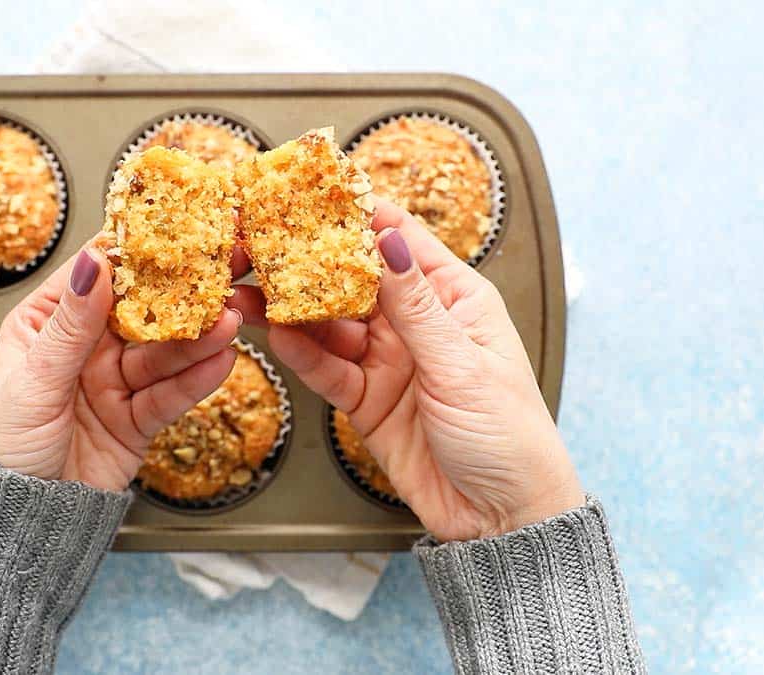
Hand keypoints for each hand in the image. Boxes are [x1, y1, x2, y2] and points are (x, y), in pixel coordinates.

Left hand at [0, 243, 244, 491]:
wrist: (18, 517)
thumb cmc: (3, 445)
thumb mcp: (32, 378)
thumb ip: (71, 324)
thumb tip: (92, 264)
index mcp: (49, 323)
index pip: (97, 275)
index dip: (136, 251)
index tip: (175, 228)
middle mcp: (85, 347)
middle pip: (142, 311)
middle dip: (182, 293)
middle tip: (222, 270)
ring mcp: (113, 381)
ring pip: (162, 352)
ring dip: (196, 338)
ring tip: (229, 321)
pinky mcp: (136, 418)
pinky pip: (170, 394)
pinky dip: (196, 380)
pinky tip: (220, 361)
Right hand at [231, 200, 582, 539]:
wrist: (502, 516)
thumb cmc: (508, 434)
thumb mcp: (461, 363)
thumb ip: (415, 306)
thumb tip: (388, 240)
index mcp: (456, 299)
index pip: (402, 242)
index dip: (360, 216)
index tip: (315, 193)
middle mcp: (418, 323)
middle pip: (356, 280)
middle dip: (312, 263)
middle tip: (264, 244)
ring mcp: (390, 360)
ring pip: (333, 324)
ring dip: (296, 309)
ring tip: (254, 292)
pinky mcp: (366, 399)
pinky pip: (328, 368)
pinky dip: (304, 354)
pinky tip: (279, 336)